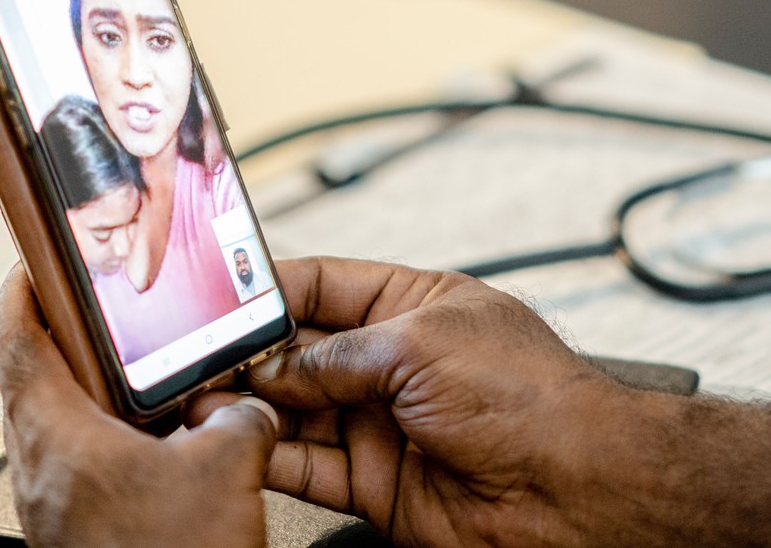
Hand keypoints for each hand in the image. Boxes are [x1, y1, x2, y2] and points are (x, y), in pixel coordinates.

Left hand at [0, 266, 279, 547]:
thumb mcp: (228, 468)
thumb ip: (239, 415)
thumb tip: (245, 407)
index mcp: (58, 435)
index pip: (13, 339)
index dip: (18, 288)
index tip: (31, 259)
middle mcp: (41, 469)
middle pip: (26, 380)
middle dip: (59, 338)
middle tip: (90, 310)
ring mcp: (53, 506)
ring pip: (52, 428)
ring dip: (85, 394)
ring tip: (137, 375)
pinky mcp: (74, 534)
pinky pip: (80, 468)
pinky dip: (109, 442)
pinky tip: (161, 449)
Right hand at [189, 257, 638, 547]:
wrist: (573, 485)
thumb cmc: (530, 397)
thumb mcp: (420, 345)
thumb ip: (337, 355)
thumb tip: (277, 361)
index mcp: (415, 304)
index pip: (324, 285)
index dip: (269, 288)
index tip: (218, 294)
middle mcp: (395, 362)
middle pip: (300, 351)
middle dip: (248, 352)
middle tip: (196, 355)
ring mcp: (384, 422)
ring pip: (295, 410)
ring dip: (248, 405)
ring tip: (201, 398)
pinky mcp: (376, 482)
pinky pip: (307, 465)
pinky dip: (268, 455)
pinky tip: (239, 441)